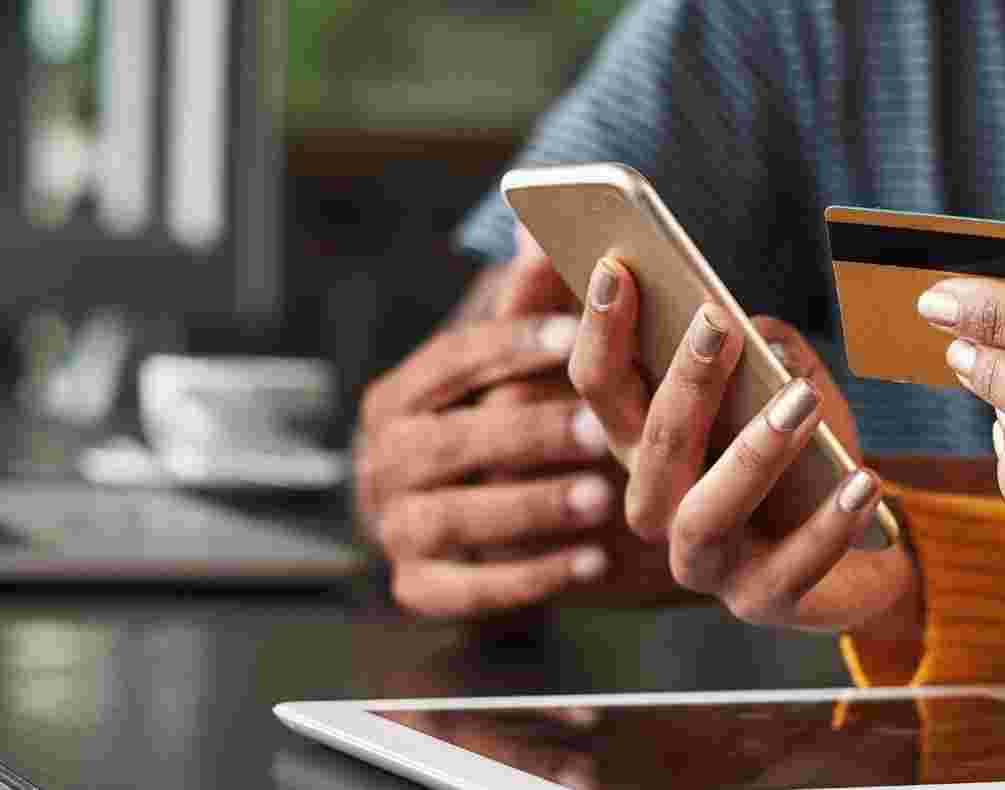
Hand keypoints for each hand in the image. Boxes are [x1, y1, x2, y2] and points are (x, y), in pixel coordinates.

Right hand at [356, 229, 675, 616]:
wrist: (460, 529)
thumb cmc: (502, 430)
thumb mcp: (512, 374)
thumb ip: (528, 311)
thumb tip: (538, 230)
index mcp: (400, 397)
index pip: (450, 361)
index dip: (512, 346)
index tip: (579, 336)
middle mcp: (382, 460)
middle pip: (448, 442)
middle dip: (526, 433)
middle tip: (598, 429)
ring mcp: (393, 528)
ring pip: (455, 518)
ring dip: (531, 507)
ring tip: (602, 500)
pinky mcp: (416, 589)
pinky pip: (467, 589)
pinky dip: (530, 579)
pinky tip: (592, 565)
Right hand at [566, 258, 919, 635]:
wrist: (865, 549)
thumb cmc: (812, 455)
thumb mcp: (790, 385)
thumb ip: (767, 348)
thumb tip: (753, 329)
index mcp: (647, 445)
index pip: (601, 386)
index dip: (601, 329)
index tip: (617, 267)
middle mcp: (658, 506)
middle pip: (649, 447)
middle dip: (682, 383)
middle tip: (717, 324)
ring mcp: (705, 563)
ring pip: (704, 513)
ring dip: (752, 454)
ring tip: (799, 402)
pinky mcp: (763, 603)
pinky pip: (790, 569)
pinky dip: (828, 525)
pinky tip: (863, 480)